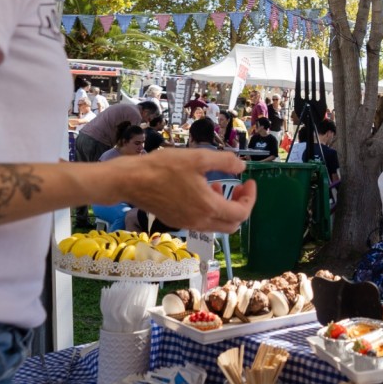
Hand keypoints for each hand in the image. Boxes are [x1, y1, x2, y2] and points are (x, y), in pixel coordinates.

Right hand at [117, 149, 256, 232]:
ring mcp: (187, 225)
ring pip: (217, 225)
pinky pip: (202, 223)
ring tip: (219, 184)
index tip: (249, 181)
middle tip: (239, 187)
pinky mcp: (176, 222)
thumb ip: (224, 162)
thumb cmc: (165, 167)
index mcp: (209, 207)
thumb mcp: (199, 158)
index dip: (250, 198)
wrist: (131, 180)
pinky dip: (210, 210)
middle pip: (232, 224)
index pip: (241, 213)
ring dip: (225, 208)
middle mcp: (200, 222)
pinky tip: (201, 190)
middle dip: (241, 205)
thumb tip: (242, 166)